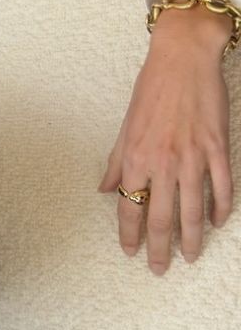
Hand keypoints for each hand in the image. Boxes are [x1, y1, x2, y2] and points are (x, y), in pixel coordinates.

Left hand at [97, 36, 231, 273]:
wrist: (183, 60)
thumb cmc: (151, 89)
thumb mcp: (126, 125)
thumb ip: (116, 161)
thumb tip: (106, 189)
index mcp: (136, 156)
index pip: (130, 206)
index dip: (129, 233)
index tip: (130, 252)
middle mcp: (164, 162)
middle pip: (161, 217)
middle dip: (159, 247)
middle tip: (160, 268)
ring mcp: (194, 158)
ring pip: (194, 210)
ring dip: (192, 238)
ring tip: (189, 257)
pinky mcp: (218, 149)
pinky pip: (223, 188)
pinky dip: (221, 210)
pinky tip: (217, 223)